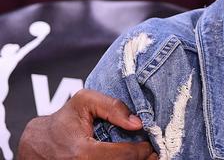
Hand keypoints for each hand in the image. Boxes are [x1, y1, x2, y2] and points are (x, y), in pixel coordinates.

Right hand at [17, 89, 155, 159]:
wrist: (37, 143)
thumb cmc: (62, 120)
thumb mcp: (84, 102)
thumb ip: (113, 107)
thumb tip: (137, 123)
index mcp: (82, 152)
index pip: (124, 156)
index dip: (142, 150)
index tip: (150, 144)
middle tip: (153, 153)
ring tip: (142, 156)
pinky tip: (128, 158)